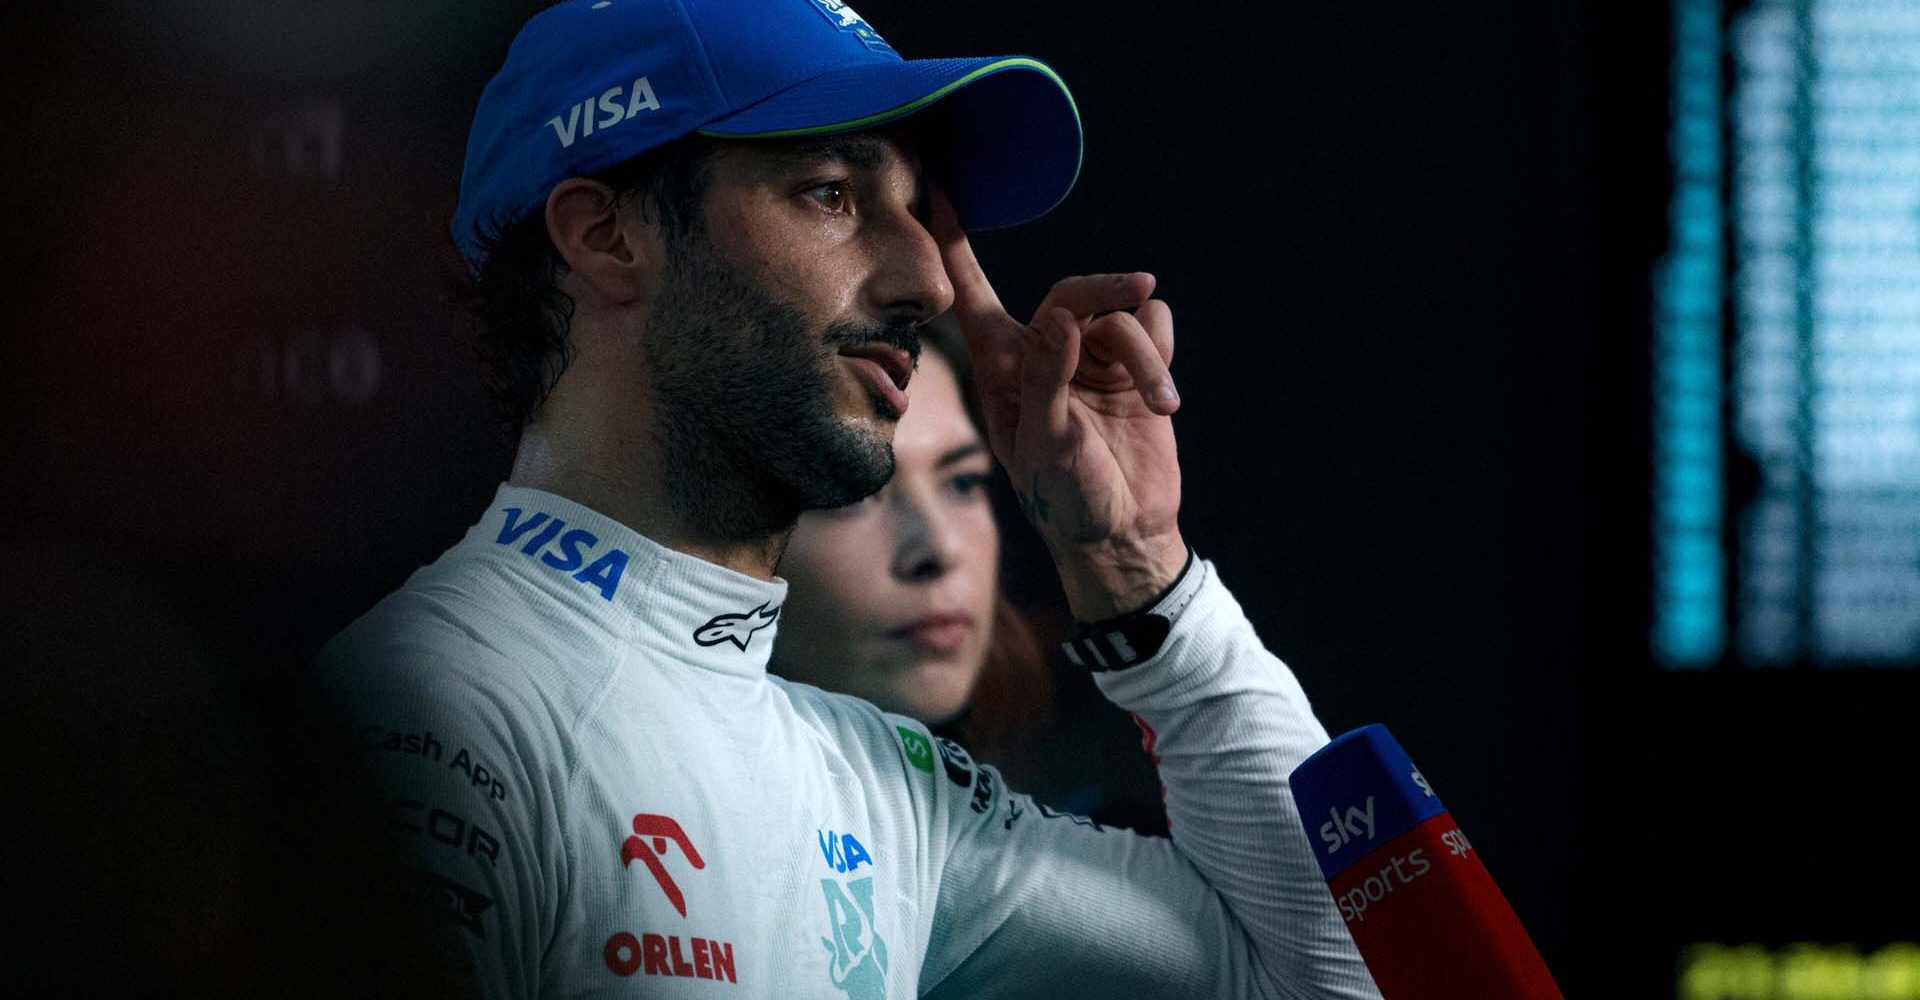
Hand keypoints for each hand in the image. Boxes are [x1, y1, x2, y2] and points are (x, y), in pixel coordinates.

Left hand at [929, 188, 1186, 620]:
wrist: (1125, 534)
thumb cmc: (1065, 500)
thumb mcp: (1046, 445)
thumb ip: (1050, 378)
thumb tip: (1064, 317)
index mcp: (1004, 368)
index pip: (972, 293)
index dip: (955, 241)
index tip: (937, 186)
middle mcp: (1047, 352)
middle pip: (1073, 289)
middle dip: (1106, 289)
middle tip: (1139, 289)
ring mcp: (1094, 359)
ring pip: (1122, 312)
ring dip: (1146, 352)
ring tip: (1159, 402)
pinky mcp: (1138, 369)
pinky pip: (1154, 324)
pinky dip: (1164, 350)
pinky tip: (1163, 397)